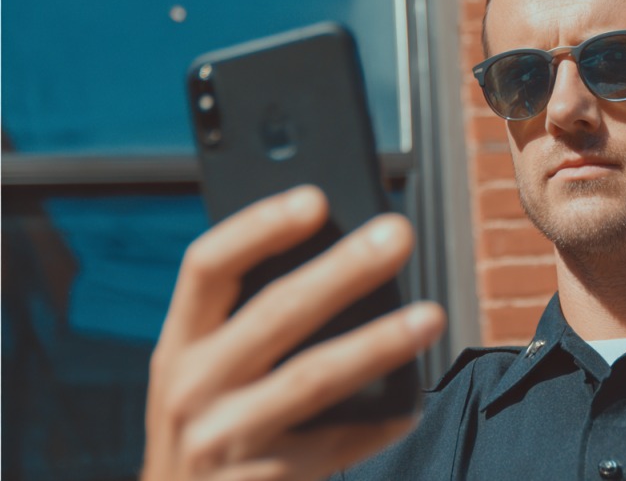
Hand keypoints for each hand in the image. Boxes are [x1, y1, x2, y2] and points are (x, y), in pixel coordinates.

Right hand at [142, 185, 445, 480]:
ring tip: (430, 317)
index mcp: (178, 344)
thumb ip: (246, 324)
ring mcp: (222, 438)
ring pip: (313, 377)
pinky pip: (335, 445)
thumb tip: (340, 257)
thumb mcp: (203, 373)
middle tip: (398, 234)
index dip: (259, 226)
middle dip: (343, 269)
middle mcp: (189, 387)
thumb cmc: (209, 429)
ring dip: (378, 342)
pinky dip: (379, 423)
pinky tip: (412, 406)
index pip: (207, 265)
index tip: (314, 198)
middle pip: (275, 312)